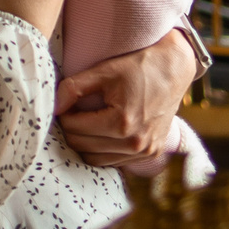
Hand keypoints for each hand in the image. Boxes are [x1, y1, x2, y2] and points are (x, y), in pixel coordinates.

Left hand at [56, 29, 197, 167]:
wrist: (174, 70)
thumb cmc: (139, 67)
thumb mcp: (105, 70)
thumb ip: (74, 87)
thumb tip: (54, 106)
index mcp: (122, 123)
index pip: (75, 128)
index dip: (63, 116)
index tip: (63, 105)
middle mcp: (135, 143)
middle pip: (82, 146)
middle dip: (71, 130)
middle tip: (70, 114)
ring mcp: (145, 151)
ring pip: (96, 159)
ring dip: (85, 144)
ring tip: (84, 123)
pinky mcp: (151, 154)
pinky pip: (114, 161)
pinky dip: (102, 151)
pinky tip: (100, 134)